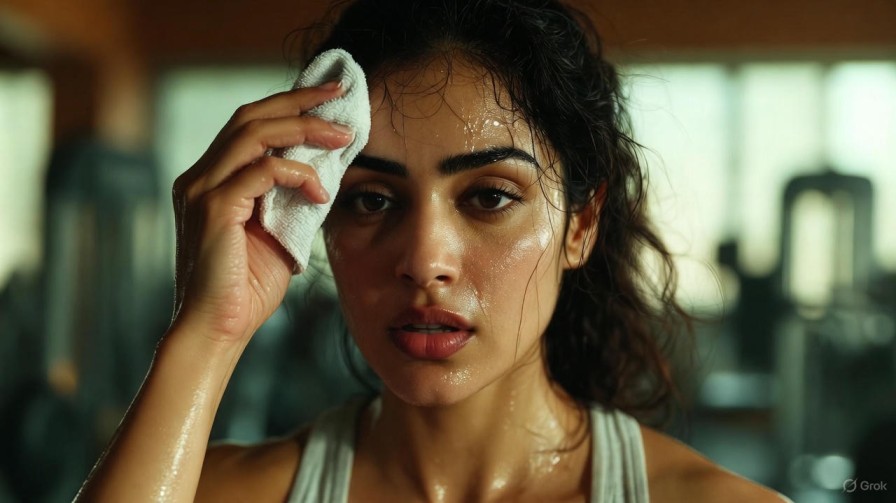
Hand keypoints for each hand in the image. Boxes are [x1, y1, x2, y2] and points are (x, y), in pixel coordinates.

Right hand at [169, 82, 352, 343]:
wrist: (218, 330)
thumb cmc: (247, 289)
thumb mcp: (278, 233)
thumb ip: (291, 200)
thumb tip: (326, 174)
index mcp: (211, 180)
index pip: (250, 125)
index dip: (289, 105)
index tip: (329, 99)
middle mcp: (200, 177)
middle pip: (251, 115)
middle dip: (299, 101)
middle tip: (340, 96)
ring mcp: (201, 190)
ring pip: (255, 133)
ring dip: (304, 128)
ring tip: (342, 136)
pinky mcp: (213, 208)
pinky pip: (261, 171)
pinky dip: (297, 174)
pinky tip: (320, 193)